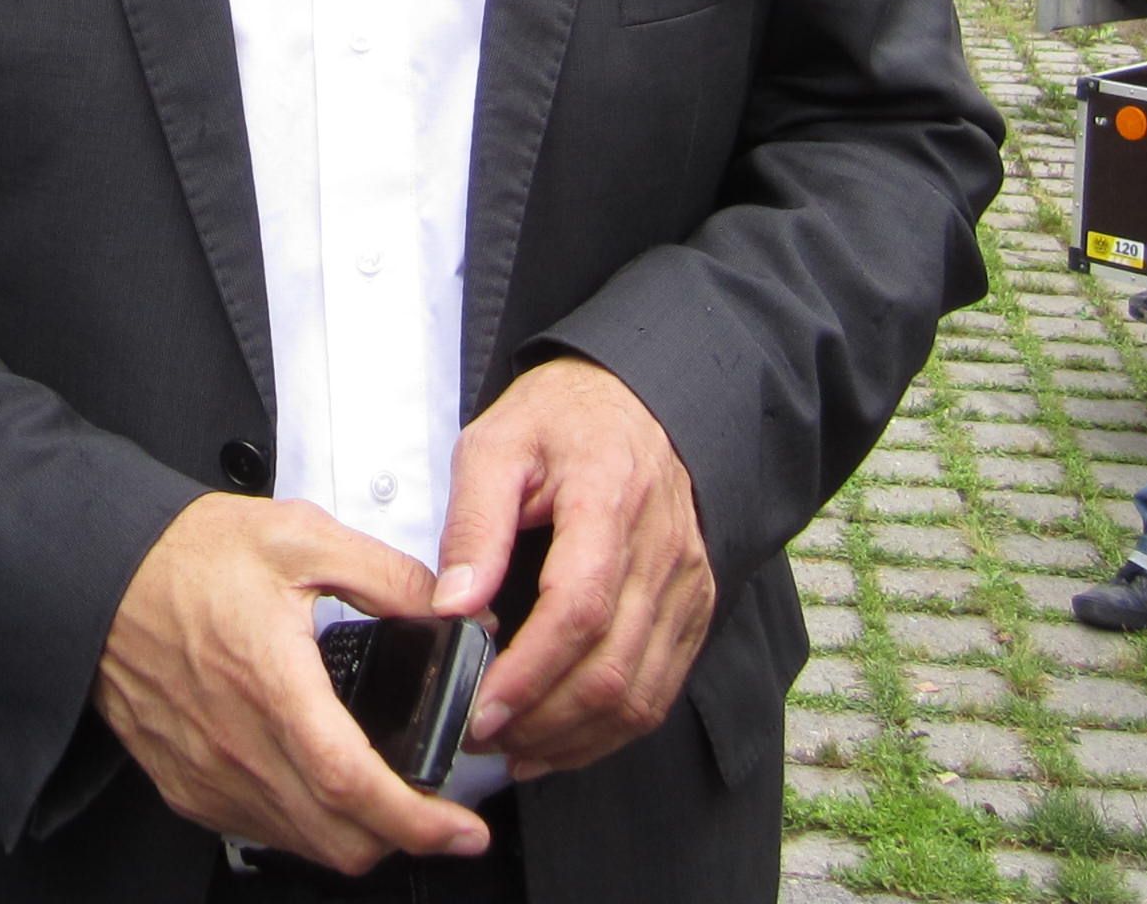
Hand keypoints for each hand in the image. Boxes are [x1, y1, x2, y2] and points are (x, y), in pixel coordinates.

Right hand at [93, 494, 491, 875]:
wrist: (101, 574)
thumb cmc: (185, 555)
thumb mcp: (298, 536)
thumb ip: (386, 574)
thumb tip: (451, 608)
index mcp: (272, 683)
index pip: (353, 784)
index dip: (418, 821)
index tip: (462, 829)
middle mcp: (237, 745)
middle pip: (339, 838)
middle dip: (404, 838)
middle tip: (438, 813)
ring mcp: (208, 775)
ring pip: (304, 843)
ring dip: (356, 835)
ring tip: (386, 796)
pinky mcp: (186, 785)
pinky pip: (260, 831)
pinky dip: (305, 825)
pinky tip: (321, 785)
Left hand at [430, 357, 714, 779]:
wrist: (636, 399)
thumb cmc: (562, 420)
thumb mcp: (495, 444)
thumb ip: (474, 523)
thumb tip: (453, 606)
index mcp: (608, 498)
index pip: (580, 606)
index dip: (529, 671)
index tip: (480, 706)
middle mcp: (660, 550)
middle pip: (612, 667)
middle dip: (542, 720)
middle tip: (481, 735)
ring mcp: (686, 585)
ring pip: (641, 695)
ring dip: (574, 738)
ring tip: (512, 748)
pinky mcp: (693, 608)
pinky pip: (660, 690)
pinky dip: (609, 730)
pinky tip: (560, 739)